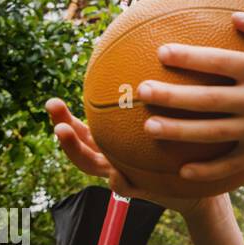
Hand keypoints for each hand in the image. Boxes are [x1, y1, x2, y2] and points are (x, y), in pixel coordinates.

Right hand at [45, 98, 214, 217]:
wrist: (193, 180)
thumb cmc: (173, 143)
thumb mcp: (157, 117)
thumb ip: (144, 98)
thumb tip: (144, 54)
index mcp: (109, 142)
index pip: (79, 128)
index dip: (62, 118)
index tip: (50, 103)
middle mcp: (111, 158)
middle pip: (79, 148)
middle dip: (65, 136)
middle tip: (56, 124)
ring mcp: (122, 174)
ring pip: (93, 167)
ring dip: (79, 154)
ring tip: (76, 143)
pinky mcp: (140, 189)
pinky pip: (126, 187)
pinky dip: (118, 182)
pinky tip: (116, 172)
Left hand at [132, 10, 243, 182]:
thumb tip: (234, 16)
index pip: (222, 62)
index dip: (191, 57)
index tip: (162, 52)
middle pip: (209, 100)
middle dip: (172, 96)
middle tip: (142, 90)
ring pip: (213, 132)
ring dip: (179, 131)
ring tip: (150, 125)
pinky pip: (232, 163)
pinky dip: (208, 170)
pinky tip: (182, 170)